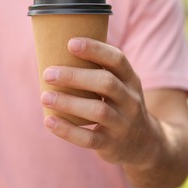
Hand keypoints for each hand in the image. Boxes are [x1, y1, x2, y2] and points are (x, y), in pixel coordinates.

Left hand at [40, 37, 160, 164]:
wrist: (143, 143)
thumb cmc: (120, 106)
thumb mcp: (122, 87)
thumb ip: (100, 73)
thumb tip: (58, 52)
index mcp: (131, 81)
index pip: (118, 60)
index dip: (95, 49)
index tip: (70, 43)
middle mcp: (131, 101)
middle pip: (107, 83)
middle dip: (75, 76)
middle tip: (48, 73)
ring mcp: (122, 124)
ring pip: (98, 111)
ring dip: (69, 102)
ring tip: (44, 97)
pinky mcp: (111, 144)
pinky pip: (89, 138)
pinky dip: (67, 130)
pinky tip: (49, 121)